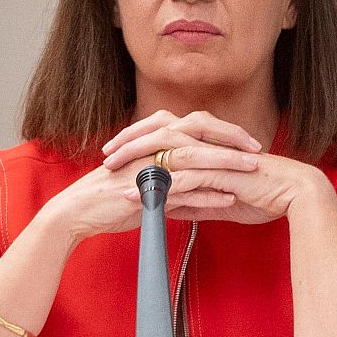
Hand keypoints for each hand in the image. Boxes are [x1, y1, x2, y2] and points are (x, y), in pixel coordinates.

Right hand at [41, 113, 261, 242]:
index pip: (195, 125)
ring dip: (226, 164)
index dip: (224, 131)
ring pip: (194, 158)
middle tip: (257, 149)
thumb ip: (166, 168)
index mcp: (153, 138)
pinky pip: (182, 189)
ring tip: (252, 171)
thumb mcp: (142, 174)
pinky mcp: (144, 191)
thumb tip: (193, 172)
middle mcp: (151, 146)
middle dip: (231, 139)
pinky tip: (228, 199)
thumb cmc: (111, 194)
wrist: (78, 210)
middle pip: (198, 132)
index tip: (249, 141)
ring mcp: (148, 167)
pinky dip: (207, 194)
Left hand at [101, 110, 328, 224]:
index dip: (138, 143)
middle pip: (158, 136)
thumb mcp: (219, 200)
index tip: (116, 155)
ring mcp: (212, 155)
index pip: (164, 136)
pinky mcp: (219, 172)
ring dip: (137, 167)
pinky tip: (139, 198)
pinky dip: (159, 188)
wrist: (293, 195)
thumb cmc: (262, 194)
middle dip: (129, 145)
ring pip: (166, 155)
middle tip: (105, 159)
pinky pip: (183, 179)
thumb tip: (170, 209)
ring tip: (113, 180)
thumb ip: (194, 200)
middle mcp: (207, 144)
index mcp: (206, 145)